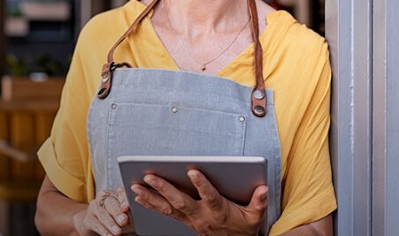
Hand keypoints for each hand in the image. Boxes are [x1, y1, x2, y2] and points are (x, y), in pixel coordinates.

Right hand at [73, 189, 133, 234]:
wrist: (98, 222)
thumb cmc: (117, 217)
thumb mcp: (126, 214)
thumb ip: (131, 213)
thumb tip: (138, 216)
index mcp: (116, 193)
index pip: (121, 194)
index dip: (124, 200)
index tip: (127, 207)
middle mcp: (104, 197)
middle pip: (110, 203)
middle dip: (117, 212)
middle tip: (124, 221)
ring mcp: (95, 206)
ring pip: (102, 213)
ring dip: (110, 223)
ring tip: (117, 232)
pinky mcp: (89, 217)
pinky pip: (96, 224)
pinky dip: (104, 231)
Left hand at [130, 170, 266, 235]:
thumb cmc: (243, 227)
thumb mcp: (255, 217)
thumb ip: (258, 202)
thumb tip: (262, 188)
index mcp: (218, 211)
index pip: (209, 197)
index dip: (201, 185)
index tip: (193, 171)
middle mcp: (200, 215)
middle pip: (180, 201)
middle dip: (164, 188)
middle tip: (150, 176)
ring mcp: (190, 218)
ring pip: (167, 207)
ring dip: (150, 196)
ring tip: (135, 185)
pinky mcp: (183, 220)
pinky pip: (164, 212)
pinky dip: (150, 204)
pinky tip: (138, 196)